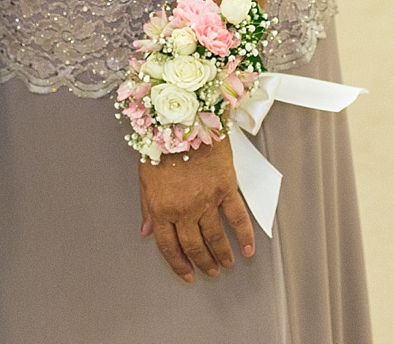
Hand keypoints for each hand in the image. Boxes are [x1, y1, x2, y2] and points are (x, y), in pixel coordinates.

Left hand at [138, 138, 254, 283]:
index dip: (178, 264)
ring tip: (227, 263)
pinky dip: (244, 235)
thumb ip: (147, 207)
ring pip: (215, 236)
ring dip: (221, 254)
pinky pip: (237, 217)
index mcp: (161, 208)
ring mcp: (206, 200)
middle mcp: (184, 209)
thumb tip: (146, 231)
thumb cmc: (161, 143)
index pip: (169, 246)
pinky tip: (248, 248)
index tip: (187, 274)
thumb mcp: (145, 177)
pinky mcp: (225, 188)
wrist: (183, 119)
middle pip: (194, 245)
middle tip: (211, 271)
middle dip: (202, 262)